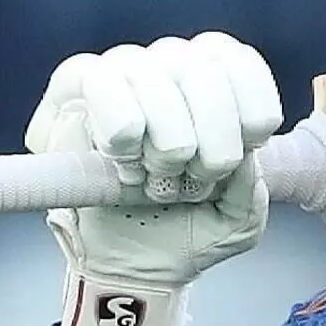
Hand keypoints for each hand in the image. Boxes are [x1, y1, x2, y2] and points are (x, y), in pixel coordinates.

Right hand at [24, 31, 282, 325]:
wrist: (130, 262)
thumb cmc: (188, 224)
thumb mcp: (238, 220)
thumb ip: (251, 189)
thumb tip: (243, 160)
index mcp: (217, 82)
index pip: (238, 63)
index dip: (249, 112)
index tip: (248, 152)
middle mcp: (170, 63)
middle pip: (201, 72)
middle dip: (212, 143)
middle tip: (199, 182)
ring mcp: (122, 71)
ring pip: (152, 77)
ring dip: (164, 144)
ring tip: (158, 182)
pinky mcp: (74, 87)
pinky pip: (99, 85)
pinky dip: (122, 137)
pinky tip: (126, 166)